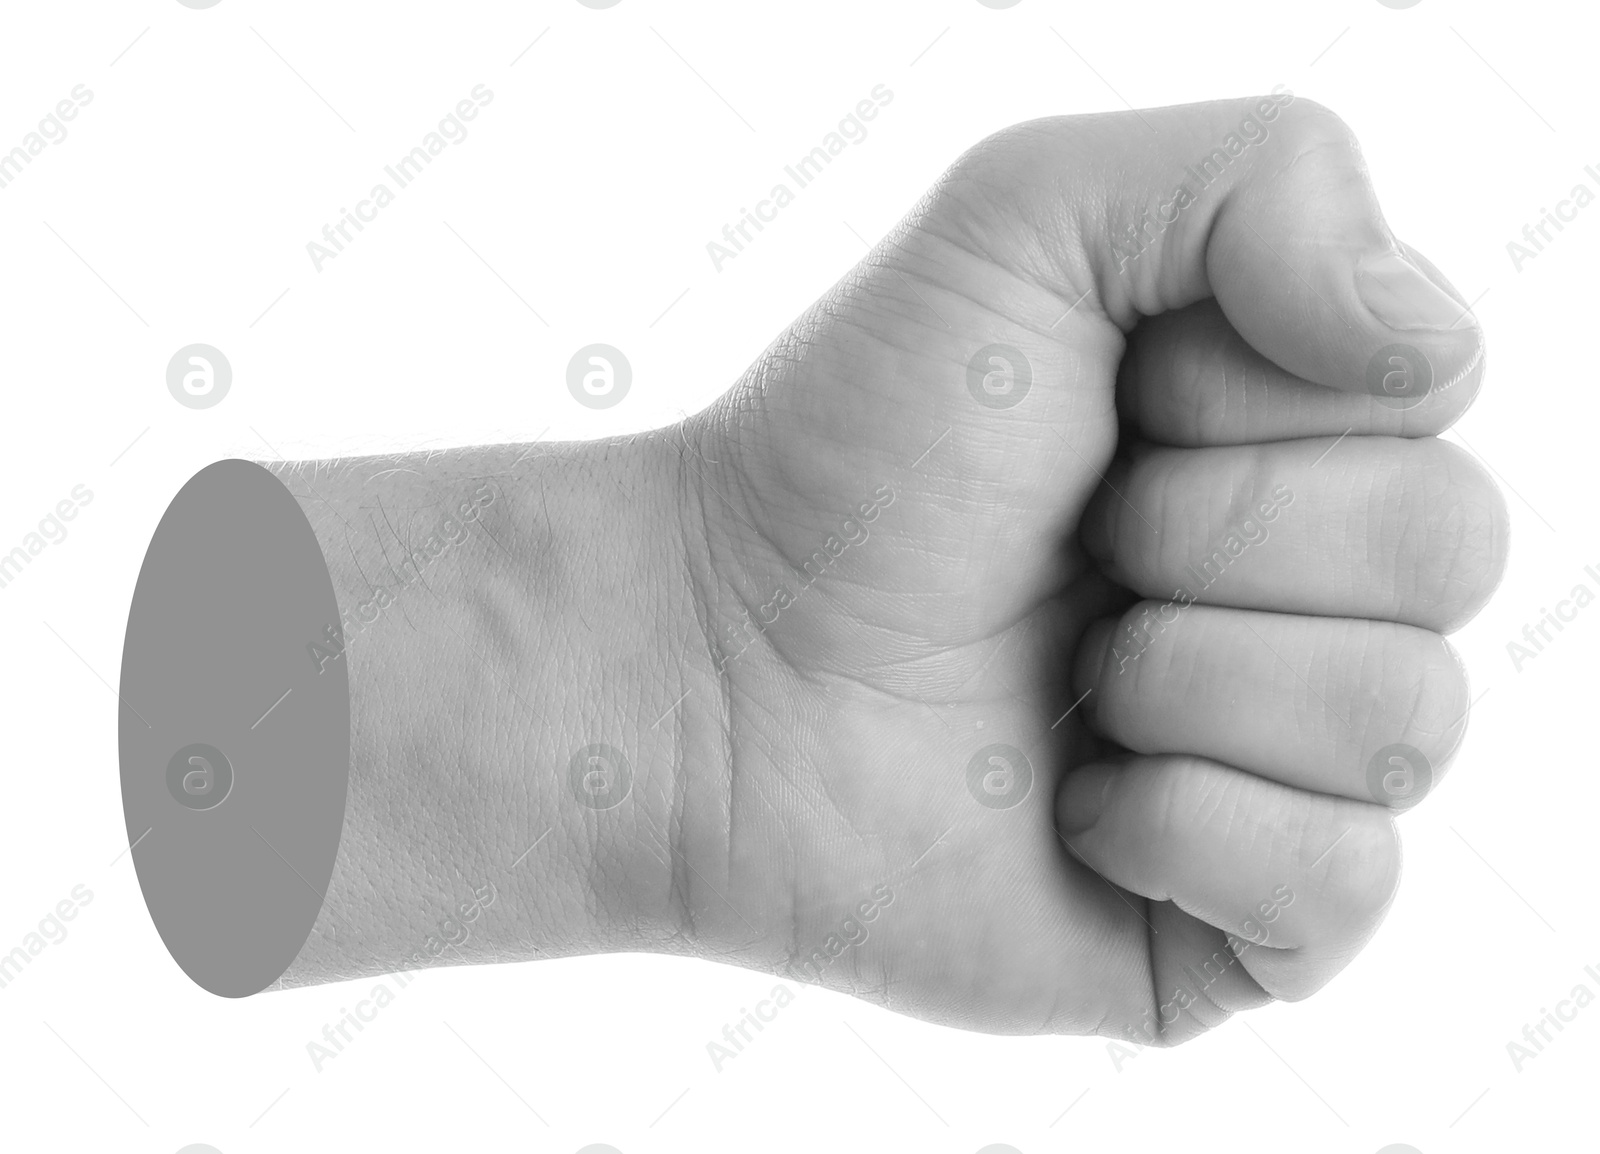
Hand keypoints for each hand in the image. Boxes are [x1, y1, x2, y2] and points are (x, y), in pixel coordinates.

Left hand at [677, 93, 1503, 1041]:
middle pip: (1445, 547)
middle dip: (1215, 530)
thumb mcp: (1026, 219)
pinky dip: (1184, 826)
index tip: (1104, 410)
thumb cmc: (853, 453)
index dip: (1248, 397)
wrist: (713, 665)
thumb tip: (1423, 345)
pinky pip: (1344, 882)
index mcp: (1284, 439)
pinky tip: (1070, 800)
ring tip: (1061, 675)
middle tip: (1073, 547)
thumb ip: (1264, 180)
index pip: (1427, 390)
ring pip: (1403, 719)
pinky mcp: (1235, 920)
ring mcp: (1279, 764)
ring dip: (1186, 675)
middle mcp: (1306, 596)